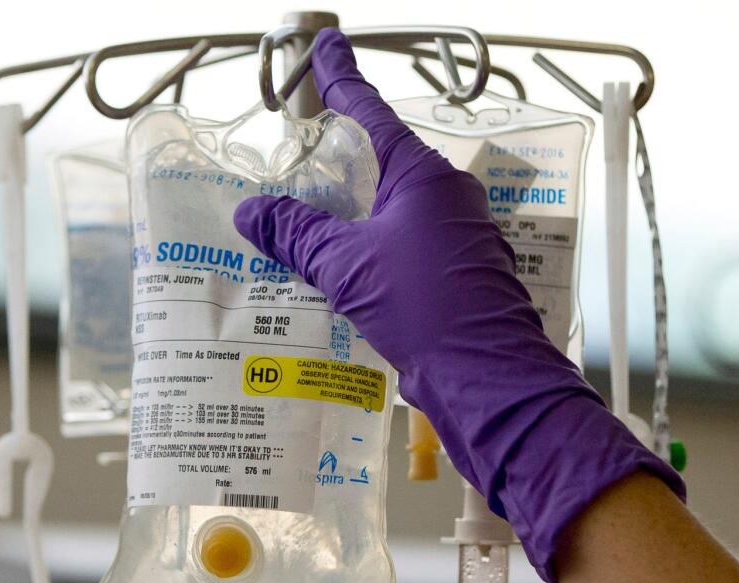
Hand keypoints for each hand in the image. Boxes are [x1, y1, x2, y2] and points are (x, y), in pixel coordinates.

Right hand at [233, 29, 683, 582]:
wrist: (488, 379)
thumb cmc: (425, 309)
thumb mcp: (346, 267)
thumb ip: (296, 234)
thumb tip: (250, 211)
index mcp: (423, 177)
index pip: (372, 114)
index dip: (343, 81)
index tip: (327, 48)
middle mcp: (447, 197)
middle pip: (385, 161)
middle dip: (343, 158)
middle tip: (303, 149)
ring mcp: (458, 235)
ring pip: (394, 207)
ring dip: (355, 211)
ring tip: (308, 217)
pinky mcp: (459, 272)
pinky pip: (406, 243)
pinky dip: (372, 246)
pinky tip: (343, 267)